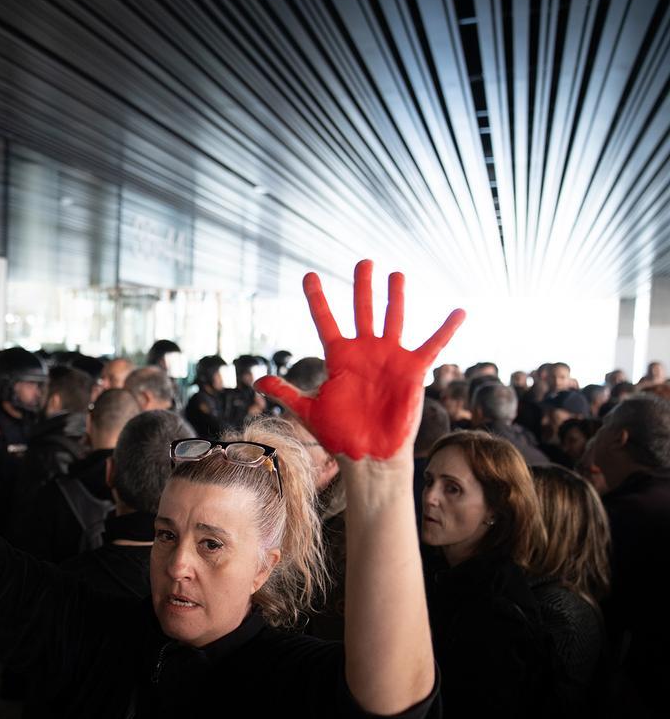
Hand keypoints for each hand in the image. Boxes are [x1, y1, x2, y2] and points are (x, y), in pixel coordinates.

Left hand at [256, 260, 464, 460]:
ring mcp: (389, 358)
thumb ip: (287, 392)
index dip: (317, 298)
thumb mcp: (309, 411)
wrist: (368, 456)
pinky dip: (446, 329)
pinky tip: (459, 311)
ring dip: (395, 297)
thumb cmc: (339, 434)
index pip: (325, 321)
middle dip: (362, 287)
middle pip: (362, 311)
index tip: (309, 275)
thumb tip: (259, 381)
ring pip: (393, 319)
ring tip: (396, 274)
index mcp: (339, 358)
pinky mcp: (412, 371)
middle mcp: (364, 352)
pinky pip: (433, 346)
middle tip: (363, 262)